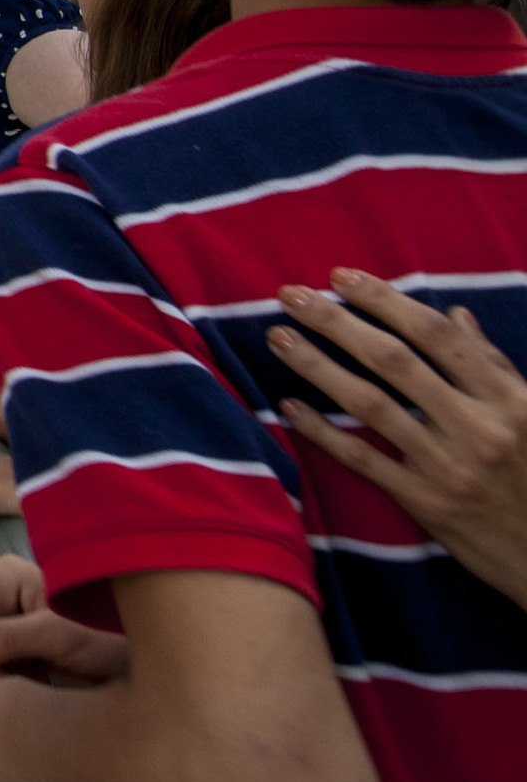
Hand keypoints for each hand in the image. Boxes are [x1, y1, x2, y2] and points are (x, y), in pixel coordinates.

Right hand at [0, 556, 129, 689]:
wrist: (153, 659)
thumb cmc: (116, 634)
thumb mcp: (59, 637)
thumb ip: (5, 640)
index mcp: (6, 578)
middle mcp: (4, 595)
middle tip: (10, 685)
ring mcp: (12, 619)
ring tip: (34, 684)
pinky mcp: (22, 643)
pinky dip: (6, 681)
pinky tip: (35, 685)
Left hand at [270, 269, 526, 607]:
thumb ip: (493, 366)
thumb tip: (454, 315)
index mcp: (509, 398)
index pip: (436, 336)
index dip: (385, 301)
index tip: (341, 277)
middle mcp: (478, 427)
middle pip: (393, 360)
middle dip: (336, 322)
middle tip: (289, 295)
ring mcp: (449, 466)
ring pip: (369, 404)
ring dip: (317, 366)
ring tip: (277, 337)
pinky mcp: (426, 504)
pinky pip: (363, 460)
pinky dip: (323, 432)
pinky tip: (289, 407)